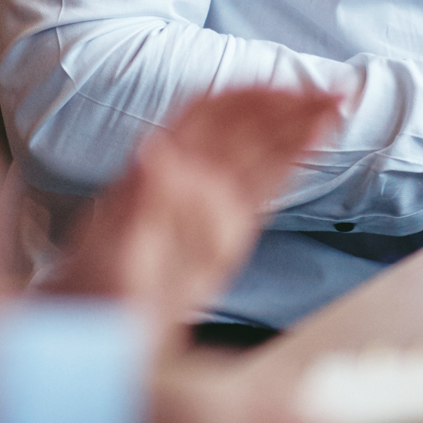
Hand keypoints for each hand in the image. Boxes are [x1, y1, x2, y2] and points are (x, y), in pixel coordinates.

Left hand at [42, 87, 340, 340]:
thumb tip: (156, 152)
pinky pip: (257, 189)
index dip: (258, 99)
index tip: (296, 90)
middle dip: (290, 106)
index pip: (216, 119)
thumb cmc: (93, 295)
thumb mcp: (110, 252)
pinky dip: (287, 164)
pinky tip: (308, 148)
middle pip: (243, 128)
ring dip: (294, 126)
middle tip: (337, 91)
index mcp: (159, 178)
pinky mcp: (218, 236)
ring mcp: (201, 206)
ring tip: (334, 107)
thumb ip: (139, 204)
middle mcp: (182, 184)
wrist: (85, 333)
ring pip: (254, 151)